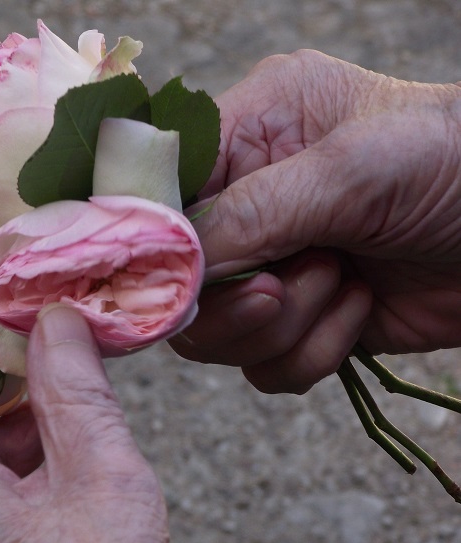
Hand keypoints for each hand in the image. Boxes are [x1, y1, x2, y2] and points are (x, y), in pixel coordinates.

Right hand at [171, 50, 460, 393]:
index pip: (159, 192)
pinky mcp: (299, 321)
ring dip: (282, 325)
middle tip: (281, 290)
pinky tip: (359, 307)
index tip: (168, 276)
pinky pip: (264, 366)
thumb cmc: (455, 163)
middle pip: (177, 279)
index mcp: (247, 136)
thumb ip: (250, 214)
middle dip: (231, 300)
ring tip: (342, 280)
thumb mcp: (351, 171)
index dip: (153, 240)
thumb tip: (170, 267)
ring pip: (214, 335)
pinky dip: (313, 351)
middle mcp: (246, 203)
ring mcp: (270, 267)